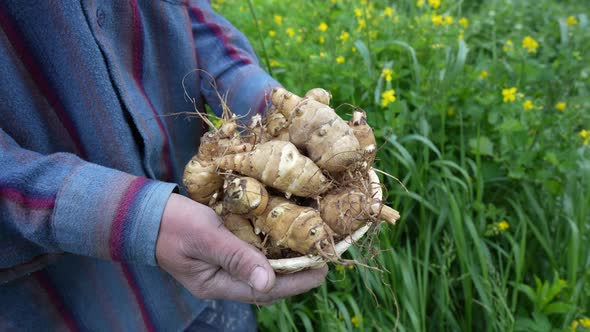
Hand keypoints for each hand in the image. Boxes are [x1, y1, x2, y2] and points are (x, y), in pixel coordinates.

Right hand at [156, 193, 327, 304]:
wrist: (144, 212)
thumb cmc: (173, 223)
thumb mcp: (206, 237)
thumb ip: (236, 257)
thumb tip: (268, 281)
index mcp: (216, 284)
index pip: (263, 290)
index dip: (294, 283)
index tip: (321, 272)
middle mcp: (222, 280)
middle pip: (265, 284)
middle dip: (294, 275)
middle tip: (322, 261)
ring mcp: (221, 266)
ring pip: (260, 270)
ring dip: (284, 263)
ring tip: (309, 252)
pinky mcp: (221, 251)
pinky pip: (251, 255)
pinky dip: (269, 249)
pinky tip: (283, 238)